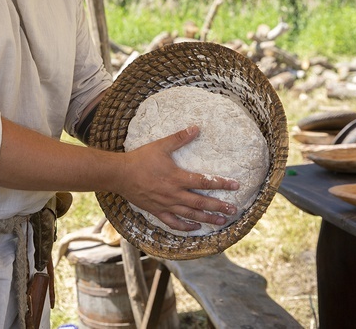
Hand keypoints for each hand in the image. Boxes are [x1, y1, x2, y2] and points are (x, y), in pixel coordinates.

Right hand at [114, 125, 239, 231]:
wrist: (120, 174)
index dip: (221, 183)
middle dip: (219, 206)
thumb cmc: (140, 159)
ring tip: (221, 221)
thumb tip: (196, 128)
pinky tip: (196, 227)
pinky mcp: (157, 211)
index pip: (204, 182)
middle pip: (201, 202)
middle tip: (234, 209)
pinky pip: (174, 223)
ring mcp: (166, 204)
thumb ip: (179, 138)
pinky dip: (186, 227)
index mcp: (177, 178)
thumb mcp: (161, 146)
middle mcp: (174, 194)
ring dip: (207, 218)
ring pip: (191, 214)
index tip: (235, 185)